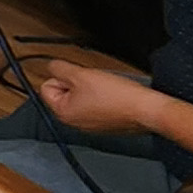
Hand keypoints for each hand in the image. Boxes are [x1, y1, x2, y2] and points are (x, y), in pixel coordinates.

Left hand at [29, 57, 166, 136]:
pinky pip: (95, 105)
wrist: (146, 110)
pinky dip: (102, 98)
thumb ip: (59, 68)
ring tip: (105, 89)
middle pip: (63, 92)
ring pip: (81, 97)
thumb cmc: (116, 96)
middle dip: (76, 83)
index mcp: (63, 113)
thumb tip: (51, 67)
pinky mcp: (105, 124)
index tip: (78, 77)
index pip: (47, 87)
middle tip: (93, 82)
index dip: (62, 76)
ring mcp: (90, 125)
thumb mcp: (81, 74)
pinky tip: (113, 96)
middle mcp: (73, 123)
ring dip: (90, 89)